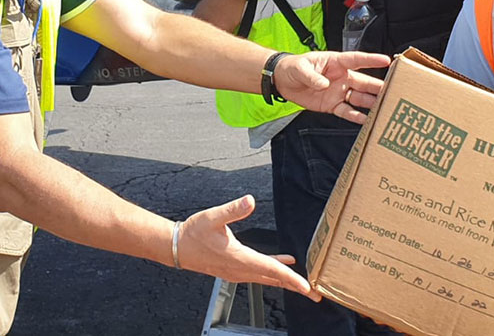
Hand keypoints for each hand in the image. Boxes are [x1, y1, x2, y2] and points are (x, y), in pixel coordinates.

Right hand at [178, 195, 320, 300]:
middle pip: (274, 280)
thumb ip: (233, 209)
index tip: (307, 286)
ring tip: (303, 284)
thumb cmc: (193, 233)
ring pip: (267, 278)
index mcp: (239, 258)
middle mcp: (240, 269)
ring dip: (286, 280)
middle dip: (296, 286)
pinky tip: (283, 263)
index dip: (291, 278)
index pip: (271, 270)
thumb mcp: (213, 217)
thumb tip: (250, 200)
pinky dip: (273, 271)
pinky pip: (259, 273)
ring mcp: (237, 272)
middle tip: (316, 293)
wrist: (177, 247)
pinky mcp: (234, 269)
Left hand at [272, 51, 391, 123]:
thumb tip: (324, 85)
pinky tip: (366, 121)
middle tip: (393, 91)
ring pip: (359, 98)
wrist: (283, 81)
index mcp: (336, 63)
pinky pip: (347, 111)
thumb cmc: (293, 67)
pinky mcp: (332, 105)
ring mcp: (338, 92)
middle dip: (378, 87)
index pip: (356, 60)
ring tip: (384, 108)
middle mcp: (341, 77)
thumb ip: (312, 76)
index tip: (386, 61)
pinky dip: (356, 117)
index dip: (371, 60)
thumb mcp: (300, 68)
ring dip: (371, 103)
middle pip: (364, 82)